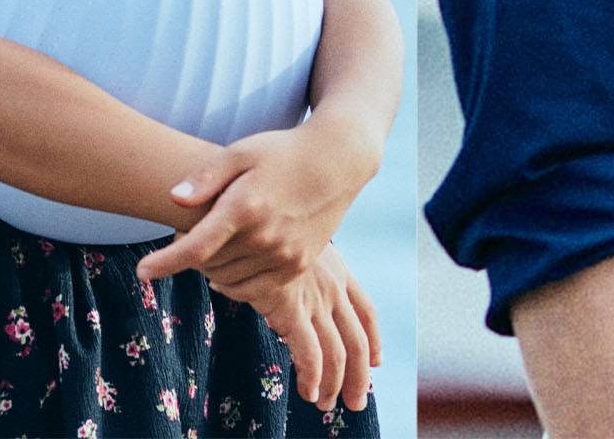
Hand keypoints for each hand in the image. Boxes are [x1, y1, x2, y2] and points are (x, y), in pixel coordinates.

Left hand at [137, 118, 379, 294]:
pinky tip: (234, 262)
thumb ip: (205, 177)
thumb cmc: (282, 151)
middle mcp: (266, 237)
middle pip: (208, 266)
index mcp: (246, 206)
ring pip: (229, 281)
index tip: (142, 273)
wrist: (337, 161)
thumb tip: (173, 199)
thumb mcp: (241, 151)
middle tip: (193, 231)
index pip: (196, 247)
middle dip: (191, 254)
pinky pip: (254, 292)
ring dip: (212, 269)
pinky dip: (236, 283)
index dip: (165, 263)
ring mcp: (285, 256)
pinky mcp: (297, 268)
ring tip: (216, 243)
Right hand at [209, 242, 379, 411]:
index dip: (375, 339)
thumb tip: (292, 295)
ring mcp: (314, 296)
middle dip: (359, 376)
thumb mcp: (290, 243)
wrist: (236, 207)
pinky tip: (308, 392)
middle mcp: (332, 285)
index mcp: (337, 269)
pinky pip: (310, 351)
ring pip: (338, 352)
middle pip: (359, 339)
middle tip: (355, 402)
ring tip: (327, 406)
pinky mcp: (290, 306)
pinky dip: (312, 376)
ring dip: (336, 384)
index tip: (377, 362)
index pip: (365, 311)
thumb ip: (300, 271)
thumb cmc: (256, 225)